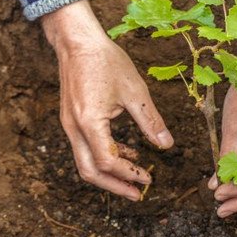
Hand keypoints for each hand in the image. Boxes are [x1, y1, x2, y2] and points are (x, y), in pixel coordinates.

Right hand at [41, 0, 173, 200]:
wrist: (77, 41)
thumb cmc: (106, 61)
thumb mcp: (135, 91)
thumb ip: (150, 122)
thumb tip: (167, 146)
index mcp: (90, 122)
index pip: (108, 161)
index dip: (129, 174)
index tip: (149, 179)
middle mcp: (74, 128)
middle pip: (90, 171)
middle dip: (114, 186)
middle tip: (137, 194)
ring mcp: (69, 125)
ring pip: (85, 162)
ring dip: (109, 174)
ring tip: (134, 177)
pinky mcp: (71, 120)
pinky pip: (85, 148)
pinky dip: (103, 156)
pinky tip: (126, 152)